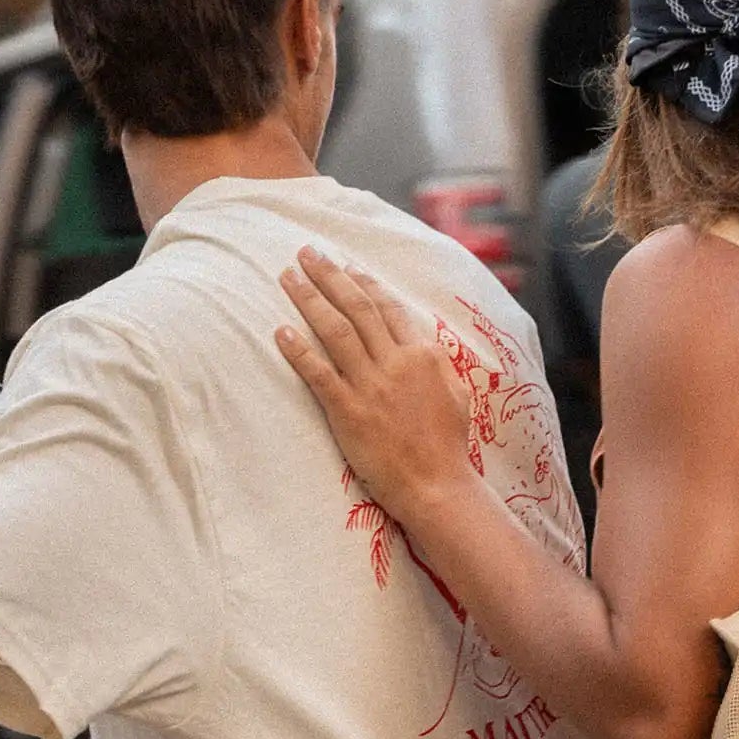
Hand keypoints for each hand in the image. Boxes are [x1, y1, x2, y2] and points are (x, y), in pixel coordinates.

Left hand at [275, 247, 474, 514]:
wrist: (437, 485)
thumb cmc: (449, 446)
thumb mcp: (457, 395)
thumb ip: (439, 365)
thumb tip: (428, 344)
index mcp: (424, 356)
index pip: (389, 308)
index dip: (364, 284)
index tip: (347, 267)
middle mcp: (396, 363)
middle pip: (357, 308)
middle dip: (330, 276)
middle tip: (306, 253)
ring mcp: (371, 386)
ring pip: (335, 330)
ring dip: (309, 299)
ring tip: (288, 276)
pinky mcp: (349, 411)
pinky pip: (319, 372)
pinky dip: (298, 349)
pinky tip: (280, 331)